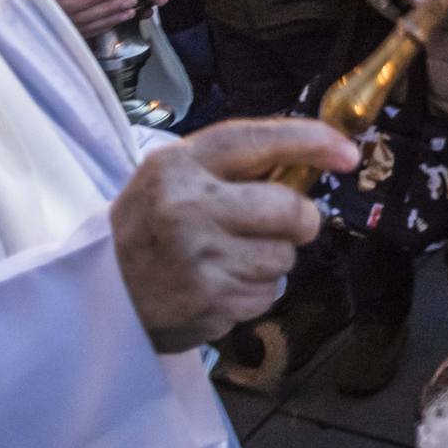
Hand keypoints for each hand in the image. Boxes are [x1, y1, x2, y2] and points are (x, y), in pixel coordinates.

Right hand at [55, 0, 137, 37]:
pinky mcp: (67, 38)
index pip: (74, 3)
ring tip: (131, 13)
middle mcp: (60, 22)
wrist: (7, 26)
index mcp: (49, 8)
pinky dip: (102, 28)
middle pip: (90, 15)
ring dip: (113, 19)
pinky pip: (88, 33)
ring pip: (93, 25)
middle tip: (132, 0)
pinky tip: (113, 24)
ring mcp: (65, 32)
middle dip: (113, 7)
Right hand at [111, 118, 357, 352]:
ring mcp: (199, 262)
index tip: (347, 153)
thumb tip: (317, 157)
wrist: (99, 294)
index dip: (312, 143)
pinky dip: (253, 291)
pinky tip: (217, 285)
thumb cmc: (149, 227)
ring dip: (269, 260)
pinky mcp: (211, 305)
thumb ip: (234, 165)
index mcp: (179, 168)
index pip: (259, 142)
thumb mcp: (173, 177)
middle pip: (290, 211)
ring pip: (284, 258)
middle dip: (298, 220)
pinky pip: (266, 295)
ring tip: (226, 257)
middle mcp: (188, 210)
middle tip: (279, 224)